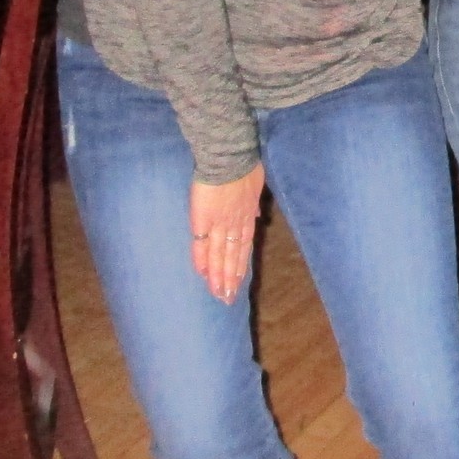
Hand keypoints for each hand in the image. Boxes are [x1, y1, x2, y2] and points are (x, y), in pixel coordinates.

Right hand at [190, 163, 266, 303]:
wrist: (229, 159)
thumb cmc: (243, 169)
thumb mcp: (255, 188)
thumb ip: (253, 204)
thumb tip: (256, 214)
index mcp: (247, 218)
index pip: (243, 248)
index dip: (240, 265)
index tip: (238, 281)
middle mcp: (235, 227)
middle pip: (232, 258)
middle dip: (230, 279)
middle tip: (228, 299)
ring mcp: (219, 226)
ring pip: (219, 257)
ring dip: (219, 277)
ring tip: (218, 294)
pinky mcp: (203, 221)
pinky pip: (201, 245)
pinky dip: (201, 260)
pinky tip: (201, 274)